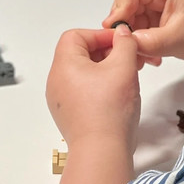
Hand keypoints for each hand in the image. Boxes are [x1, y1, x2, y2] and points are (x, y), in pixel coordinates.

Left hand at [46, 25, 139, 151]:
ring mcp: (60, 99)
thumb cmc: (110, 108)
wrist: (101, 150)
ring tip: (125, 77)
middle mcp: (56, 81)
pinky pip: (81, 91)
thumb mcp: (123, 67)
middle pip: (78, 54)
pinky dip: (98, 87)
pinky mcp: (68, 114)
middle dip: (105, 52)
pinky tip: (116, 95)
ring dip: (104, 70)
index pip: (76, 36)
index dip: (100, 35)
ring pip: (82, 73)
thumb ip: (124, 44)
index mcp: (63, 64)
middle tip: (128, 59)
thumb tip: (121, 33)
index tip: (121, 43)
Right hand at [102, 0, 183, 62]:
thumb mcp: (180, 38)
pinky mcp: (161, 13)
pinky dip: (142, 40)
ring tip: (145, 58)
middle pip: (127, 2)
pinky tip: (151, 55)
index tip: (119, 34)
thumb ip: (150, 40)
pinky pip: (141, 24)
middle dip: (126, 27)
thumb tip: (124, 42)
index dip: (120, 10)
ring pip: (132, 16)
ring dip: (134, 37)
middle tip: (131, 49)